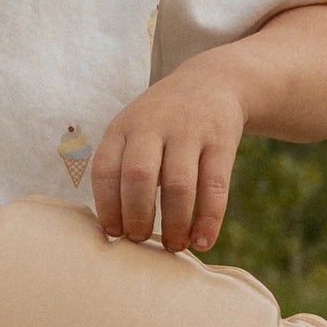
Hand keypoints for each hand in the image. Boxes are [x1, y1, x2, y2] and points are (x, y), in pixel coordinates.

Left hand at [89, 62, 246, 252]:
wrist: (214, 80)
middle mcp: (153, 126)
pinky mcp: (221, 140)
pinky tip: (203, 241)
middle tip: (140, 240)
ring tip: (173, 246)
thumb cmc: (163, 123)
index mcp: (123, 127)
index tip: (113, 233)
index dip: (107, 206)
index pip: (105, 170)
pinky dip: (208, 219)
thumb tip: (115, 230)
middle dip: (137, 216)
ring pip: (178, 185)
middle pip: (138, 178)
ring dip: (173, 224)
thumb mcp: (133, 130)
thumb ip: (121, 168)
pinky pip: (214, 186)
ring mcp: (189, 131)